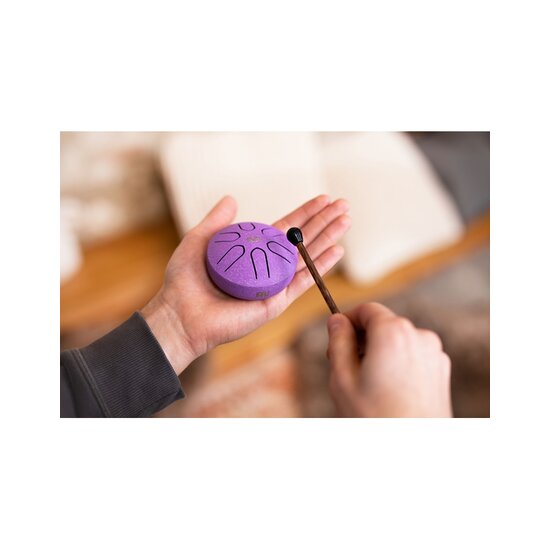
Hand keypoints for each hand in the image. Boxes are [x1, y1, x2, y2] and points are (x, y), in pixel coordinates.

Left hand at [143, 195, 350, 373]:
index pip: (286, 229)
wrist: (180, 315)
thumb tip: (231, 198)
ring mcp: (274, 285)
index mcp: (253, 252)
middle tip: (344, 205)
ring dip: (328, 238)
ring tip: (346, 220)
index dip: (305, 213)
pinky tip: (337, 250)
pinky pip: (302, 281)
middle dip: (324, 222)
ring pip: (308, 257)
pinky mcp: (276, 302)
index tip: (323, 199)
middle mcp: (267, 267)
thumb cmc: (185, 281)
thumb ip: (217, 221)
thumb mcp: (199, 241)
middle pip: (303, 240)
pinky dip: (320, 266)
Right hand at [327, 303, 452, 416]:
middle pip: (383, 324)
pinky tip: (386, 390)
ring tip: (365, 384)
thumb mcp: (343, 378)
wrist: (413, 452)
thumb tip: (336, 320)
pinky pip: (412, 355)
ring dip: (379, 352)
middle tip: (343, 366)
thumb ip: (338, 342)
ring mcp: (433, 354)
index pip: (367, 309)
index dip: (347, 320)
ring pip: (397, 340)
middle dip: (362, 339)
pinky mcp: (440, 370)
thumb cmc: (376, 419)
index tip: (335, 337)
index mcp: (393, 333)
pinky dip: (397, 363)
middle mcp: (419, 336)